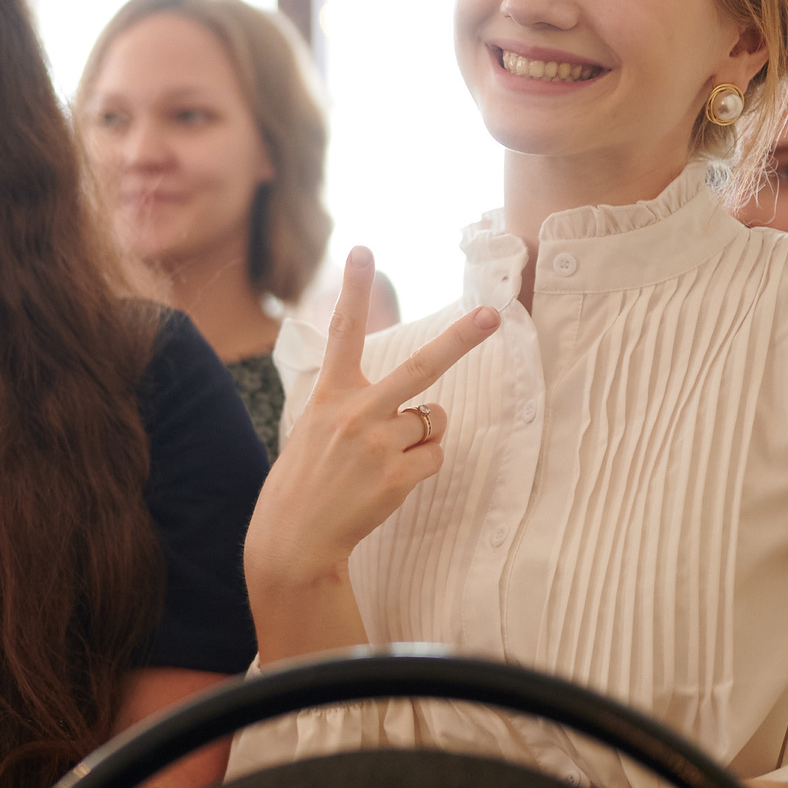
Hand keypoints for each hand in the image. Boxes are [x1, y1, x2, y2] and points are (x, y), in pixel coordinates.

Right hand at [243, 247, 497, 637]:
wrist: (294, 538)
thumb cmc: (306, 481)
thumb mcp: (314, 429)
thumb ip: (356, 407)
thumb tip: (424, 412)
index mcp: (330, 396)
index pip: (343, 333)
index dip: (352, 289)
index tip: (362, 250)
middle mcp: (356, 412)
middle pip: (420, 367)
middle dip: (461, 339)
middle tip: (492, 314)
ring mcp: (379, 444)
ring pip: (432, 421)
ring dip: (419, 436)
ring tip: (380, 460)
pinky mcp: (398, 476)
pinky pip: (435, 456)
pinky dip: (422, 466)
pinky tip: (389, 480)